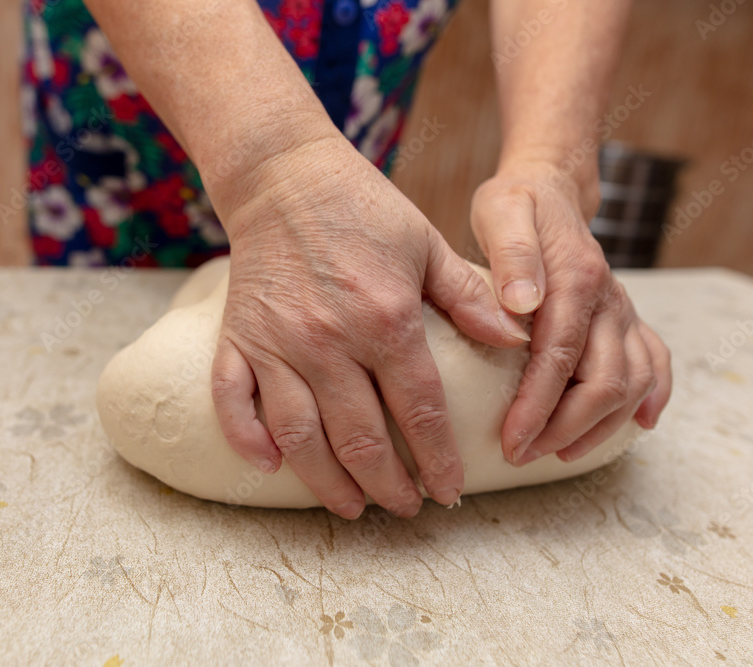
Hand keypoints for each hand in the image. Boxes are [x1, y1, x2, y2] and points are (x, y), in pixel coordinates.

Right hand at [210, 136, 529, 518]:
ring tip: (352, 507)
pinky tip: (268, 468)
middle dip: (389, 486)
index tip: (450, 491)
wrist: (284, 175)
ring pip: (300, 436)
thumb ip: (470, 298)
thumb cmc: (364, 208)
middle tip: (405, 508)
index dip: (437, 461)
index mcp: (386, 318)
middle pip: (361, 438)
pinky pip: (233, 401)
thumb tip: (519, 342)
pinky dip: (246, 439)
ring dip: (327, 483)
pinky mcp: (237, 338)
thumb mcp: (427, 244)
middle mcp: (330, 340)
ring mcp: (277, 342)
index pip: (420, 412)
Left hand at [470, 159, 671, 464]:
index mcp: (577, 278)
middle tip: (521, 453)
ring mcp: (623, 311)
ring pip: (632, 384)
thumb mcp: (502, 213)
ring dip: (599, 427)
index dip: (538, 407)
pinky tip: (638, 425)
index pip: (560, 357)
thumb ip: (511, 255)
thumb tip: (522, 303)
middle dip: (564, 428)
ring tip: (557, 452)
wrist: (551, 187)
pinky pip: (655, 362)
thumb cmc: (516, 205)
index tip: (512, 441)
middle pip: (604, 382)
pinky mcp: (627, 319)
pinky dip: (652, 397)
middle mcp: (609, 299)